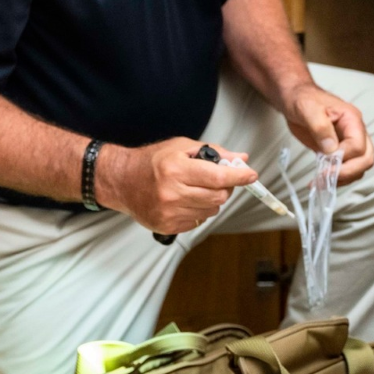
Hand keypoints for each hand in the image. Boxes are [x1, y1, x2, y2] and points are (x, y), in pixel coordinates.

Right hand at [95, 138, 258, 235]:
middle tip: (217, 179)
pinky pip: (198, 221)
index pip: (218, 177)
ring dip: (211, 199)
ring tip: (195, 189)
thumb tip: (240, 159)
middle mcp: (172, 193)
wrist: (121, 181)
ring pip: (211, 210)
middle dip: (225, 187)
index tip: (251, 175)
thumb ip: (214, 152)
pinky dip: (198, 210)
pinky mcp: (167, 226)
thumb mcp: (181, 147)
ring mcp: (169, 212)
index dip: (239, 177)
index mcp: (176, 169)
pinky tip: (184, 200)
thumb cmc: (151, 161)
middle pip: (219, 196)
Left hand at [283, 82, 373, 184]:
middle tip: (325, 179)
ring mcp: (348, 142)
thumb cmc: (302, 99)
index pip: (358, 146)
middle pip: (366, 159)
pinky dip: (336, 178)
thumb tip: (331, 150)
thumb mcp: (307, 109)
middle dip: (348, 172)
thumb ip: (320, 127)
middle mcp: (355, 132)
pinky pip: (346, 168)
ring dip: (342, 178)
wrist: (295, 98)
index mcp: (352, 119)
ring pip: (359, 167)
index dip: (344, 158)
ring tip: (320, 182)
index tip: (325, 164)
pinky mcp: (338, 151)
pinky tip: (319, 180)